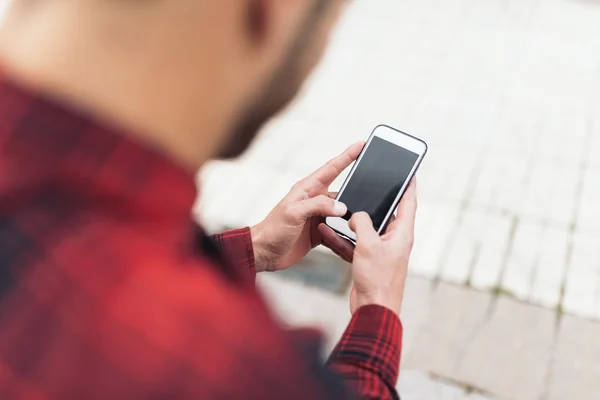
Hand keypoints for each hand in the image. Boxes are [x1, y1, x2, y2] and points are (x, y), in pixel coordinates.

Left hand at [250, 142, 362, 271]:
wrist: (264, 253)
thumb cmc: (273, 229)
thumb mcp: (294, 213)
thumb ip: (318, 206)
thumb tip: (342, 206)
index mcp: (307, 189)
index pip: (332, 168)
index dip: (347, 156)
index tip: (361, 145)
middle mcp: (314, 200)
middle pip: (342, 191)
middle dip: (357, 189)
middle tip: (375, 187)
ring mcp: (318, 216)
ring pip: (342, 213)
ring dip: (351, 217)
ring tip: (363, 220)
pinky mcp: (319, 232)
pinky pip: (338, 230)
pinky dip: (344, 233)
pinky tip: (351, 237)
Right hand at [348, 179, 416, 314]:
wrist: (373, 310)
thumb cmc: (378, 279)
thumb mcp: (369, 244)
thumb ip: (362, 223)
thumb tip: (355, 216)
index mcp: (402, 233)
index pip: (408, 203)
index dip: (409, 186)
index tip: (410, 172)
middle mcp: (394, 240)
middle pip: (384, 214)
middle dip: (372, 201)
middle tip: (365, 185)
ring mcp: (380, 251)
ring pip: (364, 229)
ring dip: (350, 222)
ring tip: (336, 209)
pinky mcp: (368, 261)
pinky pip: (353, 244)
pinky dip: (341, 239)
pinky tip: (326, 232)